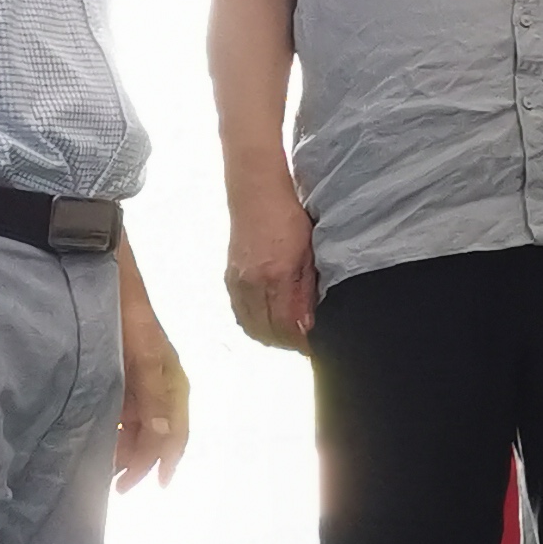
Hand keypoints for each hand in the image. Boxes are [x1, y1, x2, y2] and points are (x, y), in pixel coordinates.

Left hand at [116, 286, 189, 492]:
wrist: (103, 270)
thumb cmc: (126, 311)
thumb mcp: (143, 355)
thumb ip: (153, 398)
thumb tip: (165, 440)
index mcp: (172, 379)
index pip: (176, 430)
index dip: (167, 459)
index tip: (155, 485)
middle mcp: (159, 382)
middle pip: (157, 432)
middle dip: (141, 460)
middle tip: (117, 486)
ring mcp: (139, 376)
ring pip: (138, 424)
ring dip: (126, 448)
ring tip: (105, 469)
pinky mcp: (119, 370)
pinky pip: (122, 410)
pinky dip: (114, 429)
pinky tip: (98, 438)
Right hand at [223, 179, 318, 351]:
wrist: (257, 196)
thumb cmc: (289, 219)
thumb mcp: (309, 254)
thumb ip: (307, 291)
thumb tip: (307, 326)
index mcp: (277, 276)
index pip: (286, 326)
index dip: (300, 342)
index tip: (313, 347)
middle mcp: (253, 283)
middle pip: (267, 332)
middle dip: (287, 343)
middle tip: (303, 343)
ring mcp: (238, 282)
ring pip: (251, 327)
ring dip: (270, 336)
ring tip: (288, 335)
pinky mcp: (229, 279)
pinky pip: (240, 313)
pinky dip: (254, 324)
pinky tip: (268, 321)